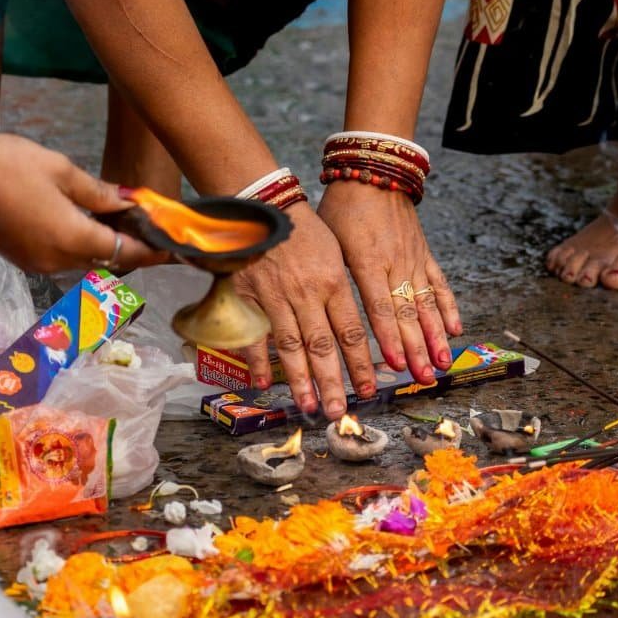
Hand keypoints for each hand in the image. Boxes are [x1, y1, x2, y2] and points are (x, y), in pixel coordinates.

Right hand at [0, 133, 166, 272]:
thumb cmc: (2, 165)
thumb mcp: (59, 170)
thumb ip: (98, 193)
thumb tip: (128, 204)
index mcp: (72, 240)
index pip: (128, 253)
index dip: (154, 249)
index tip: (176, 244)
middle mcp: (57, 263)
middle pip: (108, 259)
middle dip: (132, 243)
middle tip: (150, 220)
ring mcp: (37, 264)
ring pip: (85, 258)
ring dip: (106, 242)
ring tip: (123, 215)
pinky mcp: (21, 258)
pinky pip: (63, 255)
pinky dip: (81, 241)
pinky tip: (87, 219)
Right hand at [236, 202, 375, 419]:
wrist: (266, 204)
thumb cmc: (305, 231)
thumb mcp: (334, 255)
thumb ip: (339, 292)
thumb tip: (351, 332)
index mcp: (334, 283)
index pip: (352, 332)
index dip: (361, 364)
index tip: (369, 389)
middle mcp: (308, 294)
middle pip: (323, 346)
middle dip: (333, 382)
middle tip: (340, 412)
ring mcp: (276, 296)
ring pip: (291, 345)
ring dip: (300, 380)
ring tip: (309, 406)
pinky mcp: (249, 295)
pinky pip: (254, 332)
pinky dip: (256, 359)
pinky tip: (261, 383)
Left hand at [318, 181, 461, 379]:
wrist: (374, 171)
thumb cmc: (342, 207)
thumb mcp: (328, 240)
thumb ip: (328, 276)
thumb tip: (311, 312)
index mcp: (366, 261)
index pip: (378, 307)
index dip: (388, 337)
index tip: (394, 364)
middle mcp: (394, 263)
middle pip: (407, 314)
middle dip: (415, 349)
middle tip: (422, 379)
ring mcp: (413, 259)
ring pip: (427, 304)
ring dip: (435, 337)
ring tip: (441, 364)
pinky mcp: (424, 253)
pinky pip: (439, 283)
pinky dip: (448, 307)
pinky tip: (455, 330)